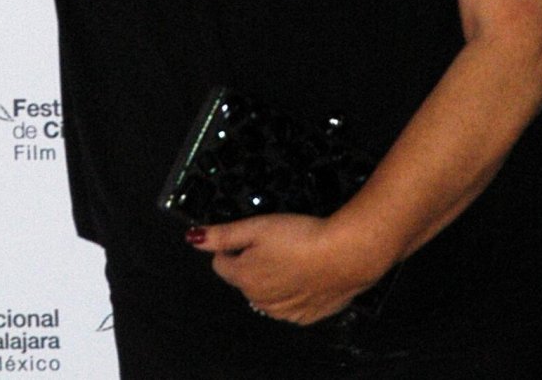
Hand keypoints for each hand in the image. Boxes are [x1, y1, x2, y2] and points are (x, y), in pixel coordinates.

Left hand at [187, 213, 384, 324]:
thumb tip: (194, 238)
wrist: (347, 255)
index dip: (232, 246)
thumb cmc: (303, 238)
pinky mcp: (307, 316)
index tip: (248, 235)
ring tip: (292, 255)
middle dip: (252, 261)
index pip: (220, 263)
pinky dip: (293, 290)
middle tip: (274, 241)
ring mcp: (284, 312)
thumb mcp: (257, 226)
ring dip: (272, 277)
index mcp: (244, 278)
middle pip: (244, 278)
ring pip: (266, 293)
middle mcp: (260, 301)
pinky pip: (290, 304)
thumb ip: (222, 234)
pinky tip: (305, 272)